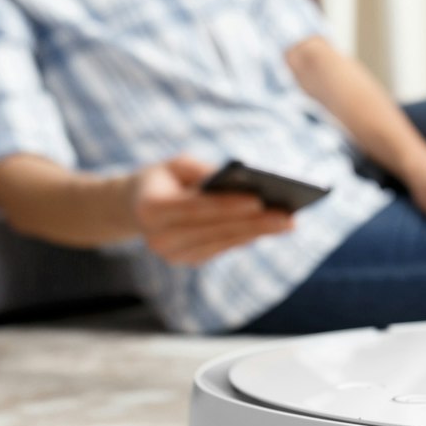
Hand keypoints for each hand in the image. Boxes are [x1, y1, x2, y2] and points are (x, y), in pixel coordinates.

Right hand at [129, 155, 293, 264]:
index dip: (228, 205)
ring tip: (288, 222)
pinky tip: (272, 229)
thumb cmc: (164, 178)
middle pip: (215, 229)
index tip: (259, 200)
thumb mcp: (178, 164)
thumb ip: (204, 171)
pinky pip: (223, 248)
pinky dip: (248, 237)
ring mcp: (173, 254)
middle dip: (254, 222)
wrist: (136, 206)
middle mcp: (159, 237)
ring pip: (223, 243)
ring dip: (258, 233)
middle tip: (288, 216)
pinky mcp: (188, 261)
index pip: (196, 207)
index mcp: (151, 208)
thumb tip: (244, 182)